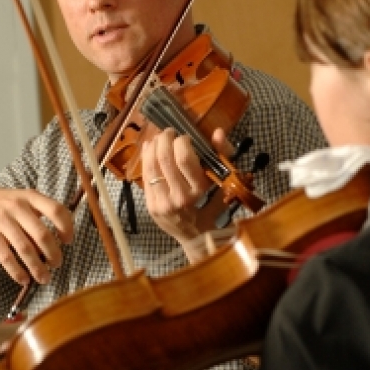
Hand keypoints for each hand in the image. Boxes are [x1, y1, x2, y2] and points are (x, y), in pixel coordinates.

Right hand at [0, 186, 72, 284]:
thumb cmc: (5, 205)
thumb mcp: (23, 201)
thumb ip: (40, 217)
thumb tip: (57, 244)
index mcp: (31, 197)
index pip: (56, 210)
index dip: (66, 227)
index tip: (68, 241)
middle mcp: (17, 207)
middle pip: (42, 234)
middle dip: (53, 253)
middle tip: (57, 264)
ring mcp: (2, 220)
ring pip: (25, 249)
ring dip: (37, 267)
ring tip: (44, 278)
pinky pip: (7, 257)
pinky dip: (17, 271)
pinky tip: (24, 279)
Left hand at [141, 128, 232, 243]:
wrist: (198, 237)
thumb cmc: (214, 207)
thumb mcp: (224, 182)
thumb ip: (222, 155)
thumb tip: (217, 132)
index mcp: (200, 191)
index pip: (184, 158)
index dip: (181, 141)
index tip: (185, 137)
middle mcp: (180, 198)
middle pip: (164, 159)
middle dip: (165, 139)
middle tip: (169, 132)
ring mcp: (163, 203)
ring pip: (151, 166)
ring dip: (153, 146)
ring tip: (159, 138)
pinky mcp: (151, 206)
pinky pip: (145, 176)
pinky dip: (146, 159)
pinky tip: (149, 149)